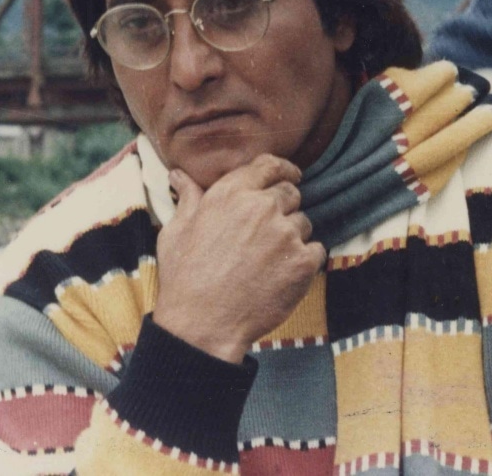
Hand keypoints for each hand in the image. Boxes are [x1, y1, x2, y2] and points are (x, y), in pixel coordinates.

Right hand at [152, 154, 324, 362]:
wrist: (202, 326)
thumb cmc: (185, 279)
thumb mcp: (176, 232)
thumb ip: (188, 198)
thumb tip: (180, 175)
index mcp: (231, 193)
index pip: (270, 165)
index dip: (282, 169)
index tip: (290, 175)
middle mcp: (262, 207)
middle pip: (290, 193)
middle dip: (283, 208)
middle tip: (267, 234)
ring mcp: (286, 234)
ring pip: (303, 222)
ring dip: (292, 236)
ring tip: (268, 261)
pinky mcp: (303, 261)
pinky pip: (316, 250)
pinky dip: (304, 260)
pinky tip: (282, 276)